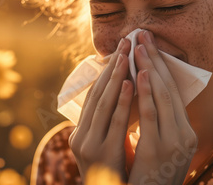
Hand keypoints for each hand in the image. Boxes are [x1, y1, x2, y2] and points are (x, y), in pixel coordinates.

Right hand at [68, 38, 133, 181]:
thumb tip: (124, 100)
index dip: (107, 72)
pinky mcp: (103, 154)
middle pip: (97, 94)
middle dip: (112, 67)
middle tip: (125, 42)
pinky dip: (123, 101)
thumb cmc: (116, 176)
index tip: (119, 50)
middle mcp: (81, 136)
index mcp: (81, 133)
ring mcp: (89, 145)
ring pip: (104, 104)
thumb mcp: (108, 147)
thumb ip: (110, 127)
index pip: (94, 95)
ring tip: (127, 55)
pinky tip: (132, 83)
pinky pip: (114, 123)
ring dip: (116, 78)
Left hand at [129, 30, 196, 184]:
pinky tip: (139, 75)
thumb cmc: (150, 178)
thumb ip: (157, 126)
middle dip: (156, 60)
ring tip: (140, 46)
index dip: (161, 66)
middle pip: (170, 89)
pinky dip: (146, 94)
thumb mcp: (159, 148)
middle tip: (143, 35)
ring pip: (163, 97)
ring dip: (150, 69)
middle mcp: (185, 135)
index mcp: (185, 133)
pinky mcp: (159, 150)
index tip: (149, 46)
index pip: (174, 92)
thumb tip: (145, 99)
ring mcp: (174, 143)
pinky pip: (152, 116)